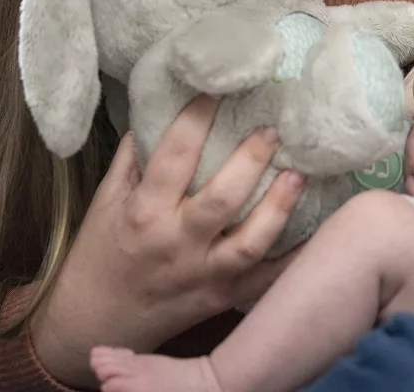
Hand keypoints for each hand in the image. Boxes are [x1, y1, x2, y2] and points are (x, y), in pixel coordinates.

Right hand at [30, 96, 304, 387]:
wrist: (92, 325)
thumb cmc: (100, 254)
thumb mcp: (106, 201)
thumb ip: (134, 156)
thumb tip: (162, 106)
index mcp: (144, 212)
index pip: (175, 155)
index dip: (198, 117)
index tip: (219, 88)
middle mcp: (176, 244)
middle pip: (221, 199)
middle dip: (251, 160)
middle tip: (274, 129)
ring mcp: (203, 275)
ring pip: (249, 242)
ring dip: (279, 207)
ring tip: (299, 174)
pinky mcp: (223, 298)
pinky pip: (266, 280)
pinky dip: (294, 261)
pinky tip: (321, 235)